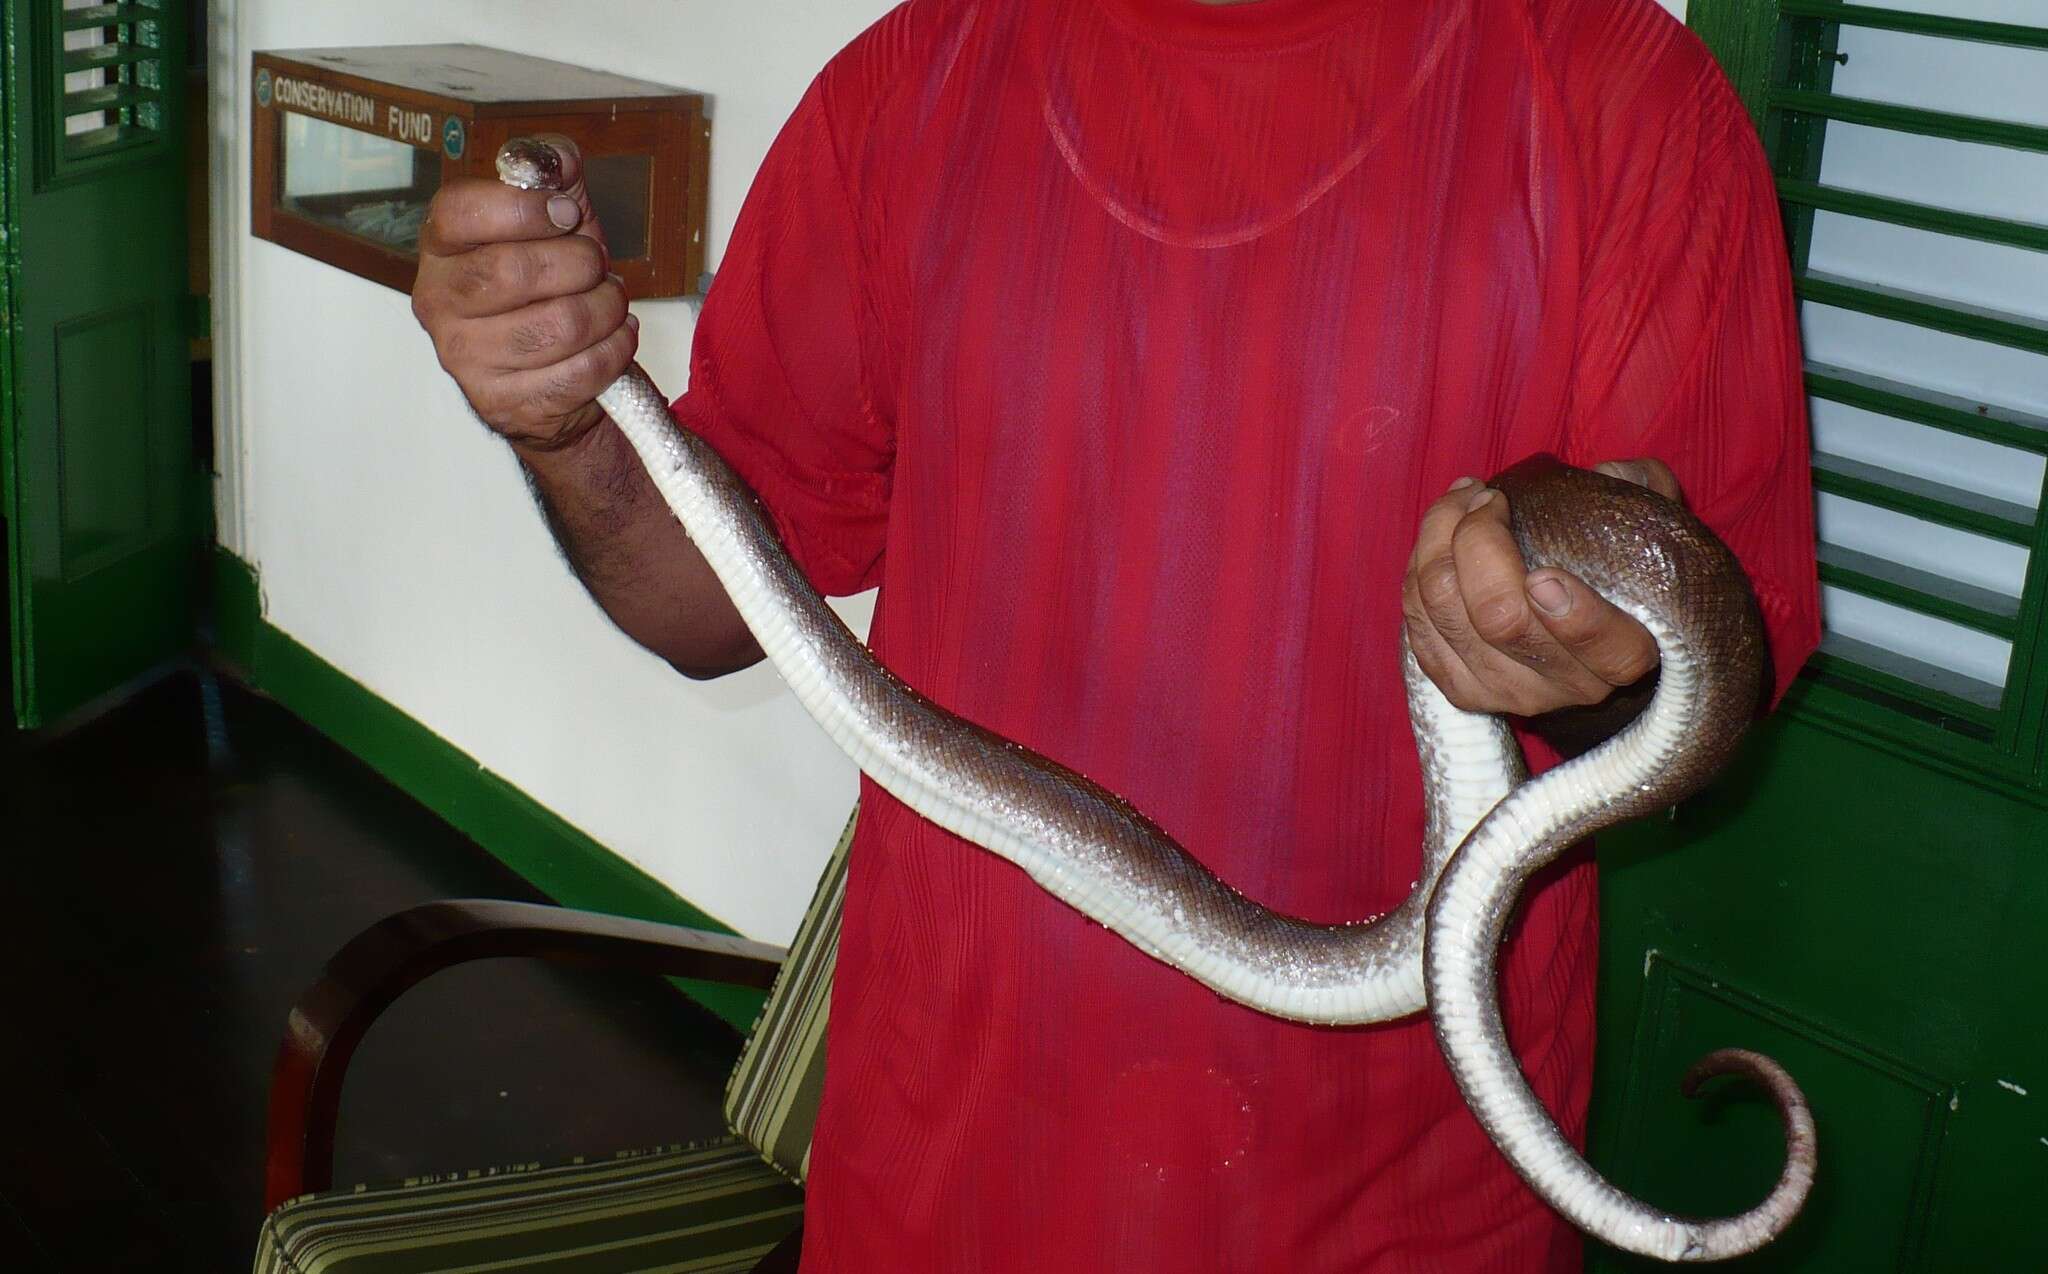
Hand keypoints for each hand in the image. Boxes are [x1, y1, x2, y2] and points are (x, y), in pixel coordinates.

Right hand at [411, 135, 636, 452]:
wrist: (554, 377)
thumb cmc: (550, 288)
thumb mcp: (555, 222)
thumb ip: (554, 177)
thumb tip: (555, 156)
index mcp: (442, 246)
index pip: (460, 211)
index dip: (525, 208)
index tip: (568, 214)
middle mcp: (438, 302)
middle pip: (512, 271)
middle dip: (579, 264)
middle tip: (597, 265)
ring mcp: (464, 358)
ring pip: (554, 326)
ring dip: (605, 309)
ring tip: (611, 303)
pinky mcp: (501, 403)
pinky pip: (576, 373)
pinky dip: (613, 351)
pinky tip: (614, 337)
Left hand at [1402, 459, 1683, 717]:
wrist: (1579, 636)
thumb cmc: (1618, 567)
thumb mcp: (1651, 527)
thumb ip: (1646, 492)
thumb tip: (1610, 472)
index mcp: (1625, 654)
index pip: (1604, 649)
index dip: (1575, 615)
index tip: (1547, 571)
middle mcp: (1565, 687)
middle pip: (1500, 619)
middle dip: (1480, 541)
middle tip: (1489, 497)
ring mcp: (1505, 690)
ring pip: (1445, 611)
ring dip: (1439, 538)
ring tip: (1463, 497)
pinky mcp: (1459, 686)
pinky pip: (1418, 619)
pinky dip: (1420, 565)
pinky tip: (1441, 531)